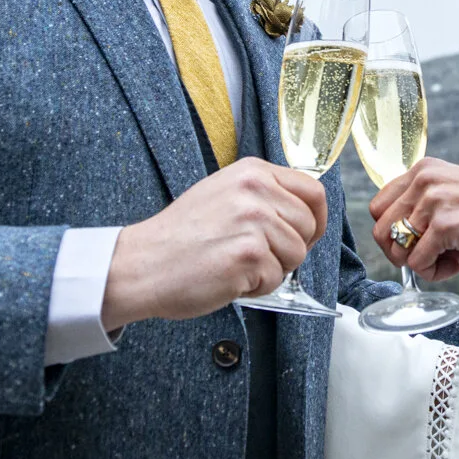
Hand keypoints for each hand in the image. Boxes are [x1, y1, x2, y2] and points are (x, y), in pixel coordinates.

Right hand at [102, 158, 327, 327]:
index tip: (306, 234)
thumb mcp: (222, 193)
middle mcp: (255, 190)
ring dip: (272, 270)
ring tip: (237, 265)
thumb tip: (302, 211)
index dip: (316, 218)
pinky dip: (256, 287)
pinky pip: (275, 279)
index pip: (313, 190)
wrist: (142, 263)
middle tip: (255, 256)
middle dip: (290, 249)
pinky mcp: (248, 254)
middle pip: (308, 226)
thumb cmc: (180, 237)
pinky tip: (228, 277)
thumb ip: (262, 196)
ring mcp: (253, 221)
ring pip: (296, 255)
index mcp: (252, 171)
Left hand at [369, 157, 458, 280]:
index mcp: (422, 170)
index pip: (378, 207)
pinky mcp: (444, 225)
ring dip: (419, 263)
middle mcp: (423, 181)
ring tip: (447, 258)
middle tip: (428, 255)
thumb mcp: (452, 189)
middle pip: (381, 231)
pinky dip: (433, 272)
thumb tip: (398, 237)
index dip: (391, 232)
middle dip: (401, 252)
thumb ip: (423, 202)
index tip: (415, 241)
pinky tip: (456, 264)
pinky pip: (418, 263)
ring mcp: (432, 202)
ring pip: (397, 250)